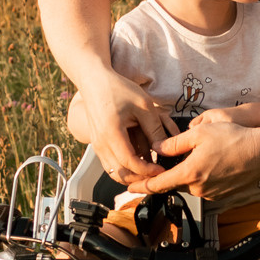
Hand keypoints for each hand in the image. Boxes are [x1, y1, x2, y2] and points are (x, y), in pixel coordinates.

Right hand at [73, 68, 172, 187]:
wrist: (94, 81)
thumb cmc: (118, 89)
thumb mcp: (143, 105)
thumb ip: (154, 129)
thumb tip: (165, 149)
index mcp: (111, 134)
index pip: (130, 163)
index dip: (147, 170)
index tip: (162, 169)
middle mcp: (101, 143)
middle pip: (120, 174)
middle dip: (140, 179)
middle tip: (157, 177)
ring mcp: (97, 145)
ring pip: (114, 173)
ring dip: (132, 176)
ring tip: (150, 172)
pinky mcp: (97, 144)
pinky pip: (110, 165)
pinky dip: (124, 169)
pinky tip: (139, 163)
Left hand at [141, 107, 259, 202]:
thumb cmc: (235, 139)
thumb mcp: (200, 133)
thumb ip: (174, 143)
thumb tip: (157, 148)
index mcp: (189, 174)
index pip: (157, 185)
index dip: (141, 186)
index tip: (129, 187)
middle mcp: (199, 188)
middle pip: (174, 183)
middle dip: (168, 173)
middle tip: (164, 160)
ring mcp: (212, 192)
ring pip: (191, 183)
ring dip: (188, 172)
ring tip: (199, 154)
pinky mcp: (223, 193)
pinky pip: (205, 184)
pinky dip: (203, 174)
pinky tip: (212, 160)